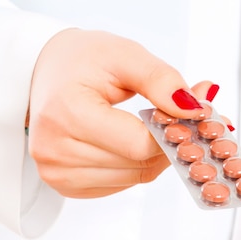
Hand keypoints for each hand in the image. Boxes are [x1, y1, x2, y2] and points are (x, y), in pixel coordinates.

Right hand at [27, 29, 215, 197]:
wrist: (44, 70)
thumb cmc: (81, 59)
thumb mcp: (124, 55)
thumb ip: (161, 81)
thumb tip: (195, 108)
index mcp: (68, 113)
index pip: (139, 144)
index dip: (173, 132)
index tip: (194, 115)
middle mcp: (55, 149)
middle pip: (139, 164)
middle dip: (171, 141)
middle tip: (187, 117)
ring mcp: (56, 172)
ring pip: (135, 177)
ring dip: (157, 155)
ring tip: (160, 124)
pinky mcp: (63, 184)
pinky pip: (121, 183)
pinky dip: (137, 164)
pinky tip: (135, 139)